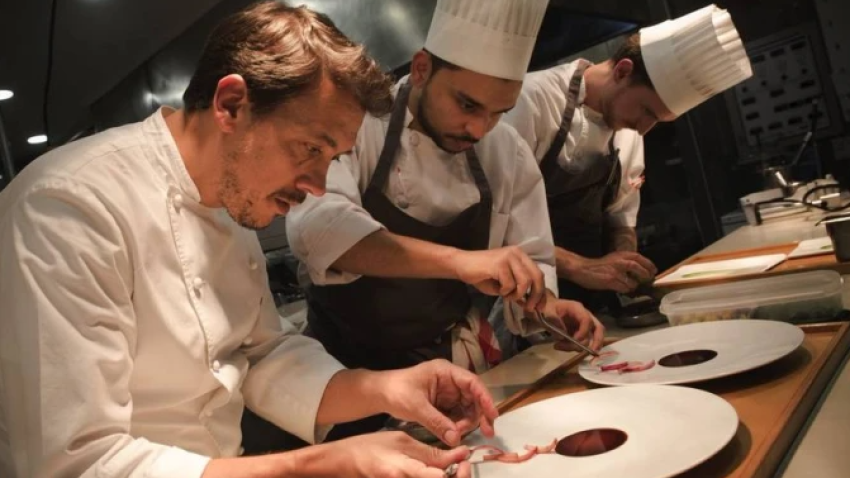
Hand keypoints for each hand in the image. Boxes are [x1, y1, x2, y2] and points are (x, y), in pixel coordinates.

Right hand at [316, 431, 472, 477]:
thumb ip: (430, 451)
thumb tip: (458, 454)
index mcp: (404, 471)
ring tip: (452, 468)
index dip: (459, 470)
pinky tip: (438, 472)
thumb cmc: (369, 448)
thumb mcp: (402, 441)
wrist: (345, 462)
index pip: (440, 477)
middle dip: (459, 477)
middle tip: (462, 465)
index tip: (464, 458)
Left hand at [377, 360, 498, 446]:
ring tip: (459, 434)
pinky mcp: (444, 404)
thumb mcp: (416, 406)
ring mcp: (448, 392)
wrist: (380, 394)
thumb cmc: (396, 391)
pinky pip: (458, 415)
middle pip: (474, 397)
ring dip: (468, 422)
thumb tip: (456, 438)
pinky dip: (458, 425)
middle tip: (486, 433)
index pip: (472, 382)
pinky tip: (454, 433)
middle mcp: (450, 381)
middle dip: (479, 414)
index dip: (485, 398)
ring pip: (468, 408)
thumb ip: (436, 422)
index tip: (492, 415)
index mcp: (445, 371)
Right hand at [450, 246, 546, 310]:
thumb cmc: (482, 275)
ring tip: (506, 295)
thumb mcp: (504, 284)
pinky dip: (504, 292)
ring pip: (524, 282)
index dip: (541, 292)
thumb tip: (530, 303)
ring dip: (516, 294)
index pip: (538, 273)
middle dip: (535, 295)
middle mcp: (517, 253)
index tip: (539, 306)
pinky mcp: (499, 263)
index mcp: (520, 256)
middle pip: (536, 276)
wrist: (461, 265)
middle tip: (528, 307)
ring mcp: (508, 257)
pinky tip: (497, 289)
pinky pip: (510, 284)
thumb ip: (518, 289)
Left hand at [539, 298, 604, 351]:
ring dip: (576, 347)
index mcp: (577, 308)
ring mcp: (583, 326)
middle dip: (597, 341)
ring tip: (558, 346)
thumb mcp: (547, 311)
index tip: (574, 340)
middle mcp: (584, 316)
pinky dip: (572, 347)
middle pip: (598, 328)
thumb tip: (562, 335)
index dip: (583, 332)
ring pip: (589, 339)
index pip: (587, 320)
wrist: (546, 308)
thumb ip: (553, 320)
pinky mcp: (580, 333)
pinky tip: (559, 346)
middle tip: (592, 352)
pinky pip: (581, 343)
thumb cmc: (548, 308)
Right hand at [566, 251, 656, 293]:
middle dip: (645, 276)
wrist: (582, 269)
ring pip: (633, 282)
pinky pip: (624, 288)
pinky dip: (625, 290)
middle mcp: (620, 262)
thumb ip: (624, 262)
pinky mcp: (611, 281)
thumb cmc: (597, 266)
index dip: (648, 264)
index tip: (654, 271)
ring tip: (630, 287)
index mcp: (621, 255)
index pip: (639, 258)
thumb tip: (638, 270)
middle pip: (639, 268)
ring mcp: (616, 272)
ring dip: (633, 286)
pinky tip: (621, 289)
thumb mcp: (613, 259)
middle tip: (647, 281)